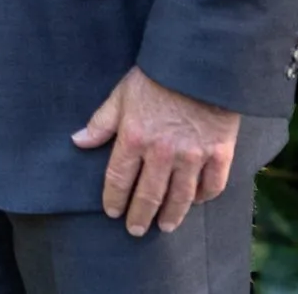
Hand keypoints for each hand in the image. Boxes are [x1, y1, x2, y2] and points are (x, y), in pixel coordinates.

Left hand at [72, 66, 241, 235]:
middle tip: (135, 230)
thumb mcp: (120, 96)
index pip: (119, 179)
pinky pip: (212, 185)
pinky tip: (196, 202)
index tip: (112, 212)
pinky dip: (204, 197)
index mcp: (134, 138)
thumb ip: (101, 123)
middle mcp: (162, 153)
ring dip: (172, 215)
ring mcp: (193, 156)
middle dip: (140, 215)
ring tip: (165, 227)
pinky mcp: (219, 153)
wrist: (199, 66)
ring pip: (181, 197)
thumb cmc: (155, 78)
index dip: (114, 199)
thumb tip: (78, 141)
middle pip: (149, 195)